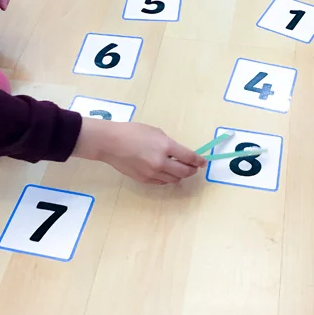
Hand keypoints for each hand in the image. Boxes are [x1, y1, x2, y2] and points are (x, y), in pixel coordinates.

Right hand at [75, 118, 205, 184]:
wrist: (110, 142)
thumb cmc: (132, 132)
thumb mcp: (155, 132)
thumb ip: (168, 143)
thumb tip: (178, 153)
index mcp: (165, 146)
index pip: (189, 157)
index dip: (198, 161)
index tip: (203, 162)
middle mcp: (161, 162)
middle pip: (184, 172)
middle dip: (191, 170)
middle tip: (193, 167)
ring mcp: (152, 173)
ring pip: (174, 180)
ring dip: (180, 176)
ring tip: (179, 170)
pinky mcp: (144, 180)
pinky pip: (161, 182)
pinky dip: (167, 178)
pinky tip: (166, 173)